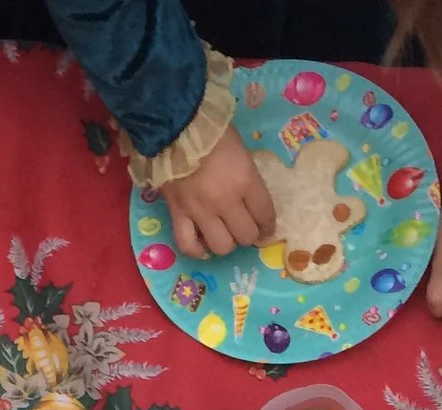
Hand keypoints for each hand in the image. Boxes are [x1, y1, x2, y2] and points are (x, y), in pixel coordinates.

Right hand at [161, 137, 274, 261]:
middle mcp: (225, 201)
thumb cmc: (211, 132)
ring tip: (223, 234)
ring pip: (221, 246)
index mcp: (245, 181)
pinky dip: (197, 250)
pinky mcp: (178, 214)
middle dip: (249, 234)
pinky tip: (202, 247)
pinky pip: (188, 245)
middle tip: (244, 228)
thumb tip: (249, 199)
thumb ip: (247, 177)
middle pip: (246, 236)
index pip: (265, 215)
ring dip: (226, 243)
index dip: (268, 225)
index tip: (266, 227)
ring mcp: (200, 211)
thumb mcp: (241, 151)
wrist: (173, 126)